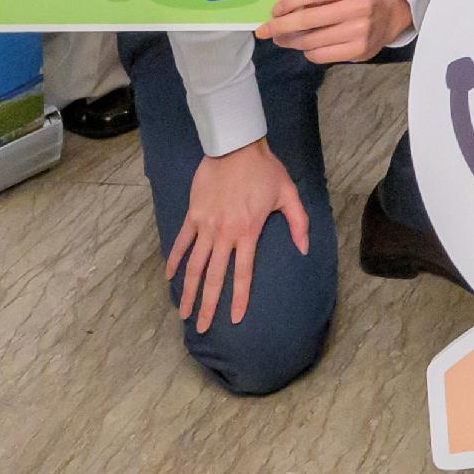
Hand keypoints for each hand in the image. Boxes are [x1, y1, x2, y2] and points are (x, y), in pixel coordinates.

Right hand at [167, 139, 306, 334]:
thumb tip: (304, 249)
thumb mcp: (289, 194)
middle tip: (201, 327)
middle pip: (214, 277)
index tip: (235, 320)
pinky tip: (169, 277)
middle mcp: (224, 234)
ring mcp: (205, 225)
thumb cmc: (265, 170)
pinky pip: (181, 242)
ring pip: (194, 265)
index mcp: (248, 232)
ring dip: (188, 290)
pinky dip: (174, 260)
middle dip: (208, 305)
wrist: (236, 146)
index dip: (239, 298)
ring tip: (183, 312)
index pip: (243, 274)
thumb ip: (299, 223)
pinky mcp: (193, 215)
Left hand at [262, 0, 410, 65]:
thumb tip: (285, 12)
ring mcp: (359, 33)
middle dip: (280, 26)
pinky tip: (307, 46)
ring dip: (291, 41)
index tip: (274, 11)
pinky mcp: (358, 51)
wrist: (393, 15)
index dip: (289, 2)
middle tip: (264, 30)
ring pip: (312, 40)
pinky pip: (321, 55)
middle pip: (309, 19)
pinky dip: (308, 51)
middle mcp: (358, 9)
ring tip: (282, 39)